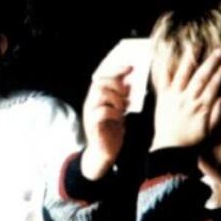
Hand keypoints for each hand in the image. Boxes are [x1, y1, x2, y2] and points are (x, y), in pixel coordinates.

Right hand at [81, 65, 132, 179]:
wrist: (104, 152)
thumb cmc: (112, 130)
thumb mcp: (119, 110)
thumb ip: (121, 96)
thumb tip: (131, 82)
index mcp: (96, 97)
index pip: (102, 76)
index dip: (116, 70)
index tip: (131, 68)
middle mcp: (90, 102)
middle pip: (100, 82)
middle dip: (117, 84)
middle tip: (127, 94)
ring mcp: (89, 113)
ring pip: (100, 93)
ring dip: (116, 97)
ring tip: (124, 106)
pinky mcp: (92, 124)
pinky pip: (102, 111)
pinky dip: (114, 111)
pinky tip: (120, 117)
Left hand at [150, 49, 220, 150]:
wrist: (170, 149)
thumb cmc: (192, 141)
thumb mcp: (210, 130)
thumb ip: (218, 113)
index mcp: (202, 107)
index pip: (214, 85)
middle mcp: (188, 100)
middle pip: (201, 77)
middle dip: (211, 62)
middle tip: (219, 51)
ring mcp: (174, 98)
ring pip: (183, 75)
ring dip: (190, 60)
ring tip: (195, 47)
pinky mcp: (162, 99)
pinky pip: (162, 81)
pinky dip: (163, 69)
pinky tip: (165, 57)